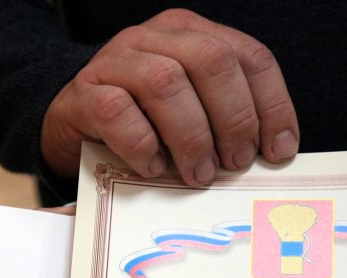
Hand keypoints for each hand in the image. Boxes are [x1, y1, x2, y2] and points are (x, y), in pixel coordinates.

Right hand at [40, 9, 297, 186]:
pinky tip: (152, 168)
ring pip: (166, 83)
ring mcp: (115, 62)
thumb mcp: (187, 109)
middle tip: (235, 163)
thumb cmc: (137, 122)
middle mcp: (153, 38)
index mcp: (189, 34)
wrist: (68, 124)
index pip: (247, 56)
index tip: (278, 150)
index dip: (271, 104)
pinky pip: (117, 112)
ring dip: (191, 137)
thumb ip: (222, 115)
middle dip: (233, 118)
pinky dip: (142, 145)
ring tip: (198, 173)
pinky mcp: (83, 95)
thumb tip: (268, 153)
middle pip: (212, 61)